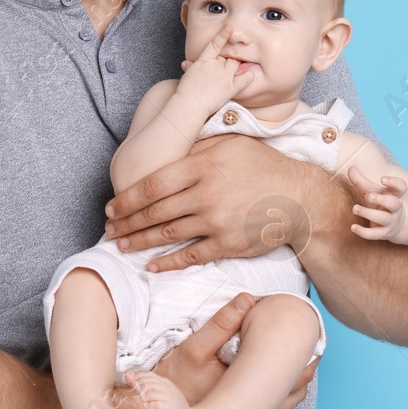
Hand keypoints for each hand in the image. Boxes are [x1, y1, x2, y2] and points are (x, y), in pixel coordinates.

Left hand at [104, 133, 313, 271]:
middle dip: (126, 223)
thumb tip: (165, 154)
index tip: (111, 207)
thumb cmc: (262, 165)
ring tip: (122, 246)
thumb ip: (196, 147)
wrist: (298, 198)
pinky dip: (168, 262)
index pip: (153, 185)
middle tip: (109, 229)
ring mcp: (216, 221)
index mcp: (203, 165)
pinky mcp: (227, 244)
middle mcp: (206, 194)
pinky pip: (190, 256)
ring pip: (167, 234)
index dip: (127, 199)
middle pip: (155, 212)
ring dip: (140, 242)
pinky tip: (151, 265)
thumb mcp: (229, 143)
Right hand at [146, 292, 315, 408]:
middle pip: (290, 399)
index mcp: (247, 400)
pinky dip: (273, 407)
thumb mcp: (193, 348)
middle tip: (311, 355)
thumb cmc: (172, 383)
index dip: (304, 361)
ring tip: (298, 370)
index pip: (290, 382)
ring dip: (289, 393)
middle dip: (300, 376)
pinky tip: (272, 392)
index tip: (312, 344)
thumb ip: (222, 323)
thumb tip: (248, 298)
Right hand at [174, 26, 255, 113]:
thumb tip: (185, 63)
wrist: (189, 105)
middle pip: (227, 57)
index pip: (215, 44)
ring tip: (237, 70)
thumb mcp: (186, 76)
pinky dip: (249, 74)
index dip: (223, 35)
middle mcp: (216, 65)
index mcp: (203, 60)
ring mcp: (224, 76)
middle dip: (227, 60)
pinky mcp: (231, 87)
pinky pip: (244, 78)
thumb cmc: (185, 92)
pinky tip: (251, 72)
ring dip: (236, 66)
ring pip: (235, 65)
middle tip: (225, 67)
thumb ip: (190, 67)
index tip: (229, 28)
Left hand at [343, 166, 407, 240]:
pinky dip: (364, 232)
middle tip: (368, 196)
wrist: (395, 224)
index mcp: (395, 195)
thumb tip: (350, 168)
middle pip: (393, 203)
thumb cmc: (381, 203)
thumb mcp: (373, 191)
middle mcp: (395, 208)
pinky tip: (353, 227)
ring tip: (355, 208)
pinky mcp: (383, 233)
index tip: (383, 179)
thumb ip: (361, 181)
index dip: (394, 182)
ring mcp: (391, 222)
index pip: (400, 187)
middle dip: (381, 199)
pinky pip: (375, 234)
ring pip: (383, 218)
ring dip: (368, 213)